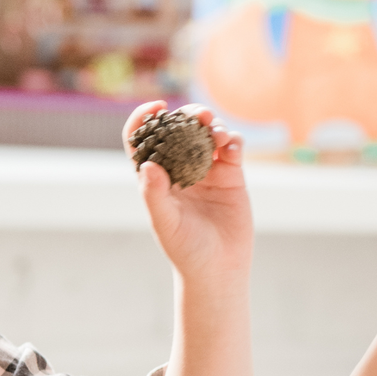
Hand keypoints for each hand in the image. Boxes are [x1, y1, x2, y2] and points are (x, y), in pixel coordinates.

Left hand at [126, 102, 252, 275]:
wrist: (219, 268)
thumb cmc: (186, 249)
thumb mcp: (165, 223)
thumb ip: (154, 195)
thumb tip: (147, 166)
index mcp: (156, 178)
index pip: (144, 141)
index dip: (145, 119)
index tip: (155, 107)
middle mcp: (180, 169)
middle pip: (180, 130)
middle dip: (189, 116)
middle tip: (199, 115)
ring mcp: (206, 170)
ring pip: (207, 135)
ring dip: (213, 126)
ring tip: (217, 133)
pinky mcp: (231, 176)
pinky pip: (232, 149)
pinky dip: (233, 140)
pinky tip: (231, 147)